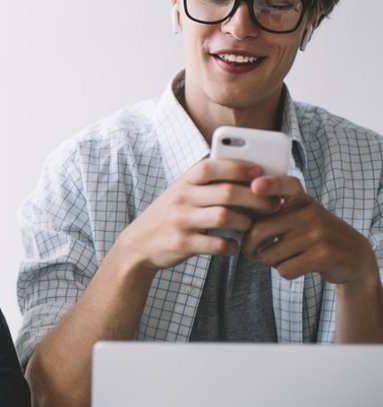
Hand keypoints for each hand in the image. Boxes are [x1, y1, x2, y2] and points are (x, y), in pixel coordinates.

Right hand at [115, 158, 280, 269]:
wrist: (138, 244)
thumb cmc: (170, 215)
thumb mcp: (181, 193)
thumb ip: (207, 184)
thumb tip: (250, 177)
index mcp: (183, 182)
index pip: (211, 166)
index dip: (238, 167)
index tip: (260, 172)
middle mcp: (181, 198)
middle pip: (226, 192)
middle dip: (255, 198)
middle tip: (272, 204)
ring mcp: (181, 221)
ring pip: (224, 217)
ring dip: (245, 222)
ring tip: (251, 226)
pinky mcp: (182, 244)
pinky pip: (216, 244)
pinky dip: (231, 246)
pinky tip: (234, 246)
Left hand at [243, 175, 377, 283]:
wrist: (353, 255)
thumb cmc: (314, 234)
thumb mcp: (300, 215)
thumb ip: (275, 212)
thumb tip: (239, 222)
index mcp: (300, 199)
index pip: (285, 186)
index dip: (269, 184)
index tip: (255, 186)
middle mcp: (309, 212)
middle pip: (259, 231)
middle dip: (249, 247)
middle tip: (251, 253)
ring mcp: (318, 233)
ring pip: (269, 255)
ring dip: (271, 262)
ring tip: (284, 257)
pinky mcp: (323, 255)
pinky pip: (284, 269)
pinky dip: (285, 272)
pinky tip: (297, 266)